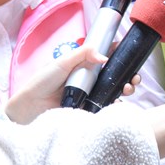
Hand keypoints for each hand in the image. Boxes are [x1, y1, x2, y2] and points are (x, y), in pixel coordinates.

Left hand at [5, 44, 139, 123]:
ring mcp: (90, 95)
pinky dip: (116, 104)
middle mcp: (91, 80)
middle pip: (116, 75)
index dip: (122, 57)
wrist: (29, 108)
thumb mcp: (62, 62)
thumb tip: (105, 56)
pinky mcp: (88, 110)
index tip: (131, 56)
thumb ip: (82, 54)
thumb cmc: (42, 82)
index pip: (108, 58)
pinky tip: (119, 101)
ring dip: (126, 87)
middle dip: (130, 75)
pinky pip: (106, 107)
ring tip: (128, 88)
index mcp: (85, 66)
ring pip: (115, 90)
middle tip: (134, 77)